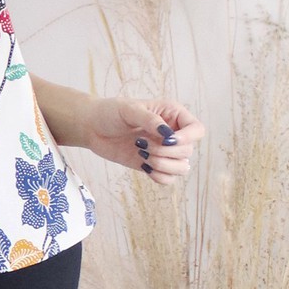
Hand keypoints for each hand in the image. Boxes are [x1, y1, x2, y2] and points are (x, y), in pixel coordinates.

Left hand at [83, 97, 204, 184]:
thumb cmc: (110, 112)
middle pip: (188, 152)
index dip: (187, 138)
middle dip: (166, 152)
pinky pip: (169, 179)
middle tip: (141, 143)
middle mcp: (172, 134)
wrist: (92, 127)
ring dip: (163, 165)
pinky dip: (159, 176)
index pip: (197, 130)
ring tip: (143, 155)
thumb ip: (150, 120)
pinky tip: (144, 166)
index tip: (166, 139)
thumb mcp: (129, 110)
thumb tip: (168, 134)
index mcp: (172, 115)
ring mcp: (163, 151)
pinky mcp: (153, 165)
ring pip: (182, 168)